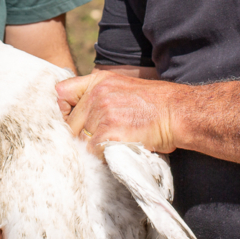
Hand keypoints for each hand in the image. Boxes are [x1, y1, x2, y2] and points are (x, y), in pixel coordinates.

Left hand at [55, 71, 179, 154]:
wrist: (177, 112)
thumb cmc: (154, 105)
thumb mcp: (123, 86)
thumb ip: (100, 95)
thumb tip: (79, 114)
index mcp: (98, 81)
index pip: (61, 93)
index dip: (64, 111)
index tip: (74, 122)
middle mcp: (96, 94)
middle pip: (69, 123)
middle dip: (80, 136)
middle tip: (99, 142)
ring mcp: (102, 112)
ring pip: (80, 140)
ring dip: (92, 148)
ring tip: (110, 147)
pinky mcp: (108, 132)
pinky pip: (92, 151)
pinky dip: (101, 157)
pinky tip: (116, 152)